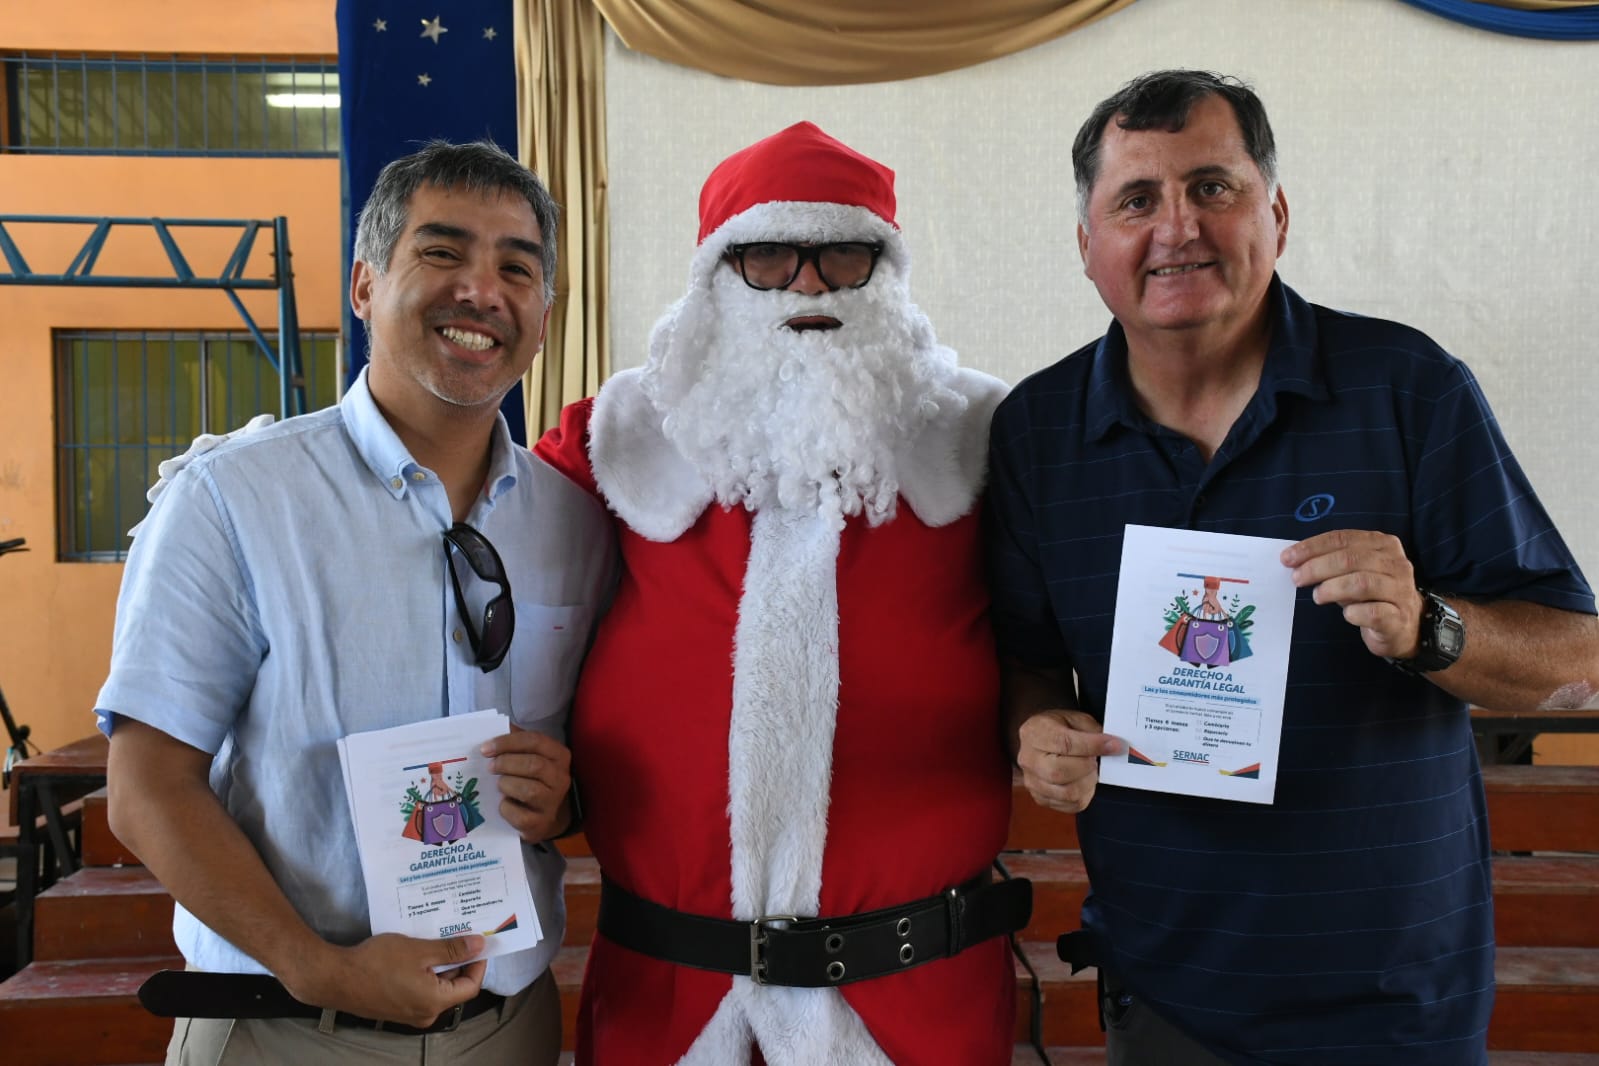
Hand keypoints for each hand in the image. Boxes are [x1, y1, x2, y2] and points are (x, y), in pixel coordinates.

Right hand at [131, 413, 275, 534]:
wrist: (237, 466)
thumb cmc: (246, 450)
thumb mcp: (253, 440)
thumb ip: (256, 431)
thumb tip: (267, 418)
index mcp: (211, 446)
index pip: (205, 444)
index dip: (205, 446)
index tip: (204, 448)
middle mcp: (193, 460)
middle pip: (182, 462)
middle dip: (175, 466)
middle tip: (167, 471)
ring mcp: (185, 477)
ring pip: (172, 482)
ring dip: (163, 488)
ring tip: (153, 496)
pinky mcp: (182, 494)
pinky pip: (170, 501)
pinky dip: (161, 508)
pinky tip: (145, 523)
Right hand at [283, 932, 485, 1028]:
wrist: (335, 978)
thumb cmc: (377, 963)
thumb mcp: (418, 950)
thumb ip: (451, 950)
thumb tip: (480, 945)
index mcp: (435, 1002)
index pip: (471, 986)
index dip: (478, 963)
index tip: (478, 942)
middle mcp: (425, 1013)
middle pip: (454, 988)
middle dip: (459, 962)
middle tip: (459, 936)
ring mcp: (409, 1013)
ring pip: (436, 988)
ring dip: (440, 965)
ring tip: (439, 939)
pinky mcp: (396, 1008)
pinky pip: (420, 990)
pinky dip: (424, 973)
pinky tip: (419, 952)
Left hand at [482, 729, 572, 841]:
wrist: (546, 815)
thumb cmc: (533, 779)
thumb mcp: (530, 757)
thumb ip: (515, 742)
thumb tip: (490, 728)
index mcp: (559, 755)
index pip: (535, 741)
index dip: (507, 742)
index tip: (486, 748)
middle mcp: (561, 778)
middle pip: (534, 765)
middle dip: (506, 763)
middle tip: (490, 767)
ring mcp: (552, 803)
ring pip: (529, 790)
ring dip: (506, 784)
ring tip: (499, 784)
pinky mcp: (540, 824)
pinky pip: (519, 815)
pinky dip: (506, 808)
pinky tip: (503, 804)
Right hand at [1016, 709, 1122, 813]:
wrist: (1042, 740)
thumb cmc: (1059, 728)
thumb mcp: (1075, 719)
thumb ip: (1092, 730)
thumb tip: (1113, 746)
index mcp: (1034, 733)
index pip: (1064, 743)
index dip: (1093, 746)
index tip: (1114, 745)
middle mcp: (1028, 759)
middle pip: (1060, 772)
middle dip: (1087, 766)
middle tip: (1096, 759)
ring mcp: (1032, 782)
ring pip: (1068, 793)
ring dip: (1088, 782)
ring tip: (1090, 769)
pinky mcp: (1042, 798)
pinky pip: (1071, 805)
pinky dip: (1086, 794)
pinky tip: (1084, 780)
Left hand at [1282, 529, 1423, 658]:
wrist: (1404, 626)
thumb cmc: (1371, 595)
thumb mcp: (1353, 572)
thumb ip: (1330, 562)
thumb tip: (1294, 561)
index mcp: (1383, 544)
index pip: (1343, 539)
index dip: (1312, 547)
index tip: (1288, 558)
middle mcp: (1396, 564)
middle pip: (1350, 559)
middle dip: (1317, 567)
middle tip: (1297, 578)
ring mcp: (1400, 590)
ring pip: (1361, 583)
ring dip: (1332, 589)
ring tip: (1317, 596)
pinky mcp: (1399, 617)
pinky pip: (1373, 612)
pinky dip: (1353, 613)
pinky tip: (1346, 614)